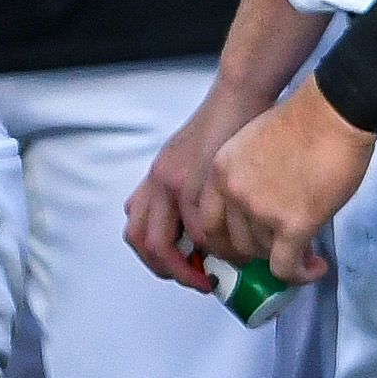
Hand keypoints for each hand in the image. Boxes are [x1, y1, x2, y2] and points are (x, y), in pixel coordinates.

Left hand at [125, 70, 276, 289]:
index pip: (136, 227)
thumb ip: (186, 186)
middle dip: (165, 270)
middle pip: (142, 241)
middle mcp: (157, 183)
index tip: (178, 268)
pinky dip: (213, 250)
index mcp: (156, 178)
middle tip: (194, 281)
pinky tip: (232, 255)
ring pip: (165, 243)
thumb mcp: (191, 157)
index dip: (152, 256)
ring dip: (186, 268)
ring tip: (213, 276)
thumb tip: (195, 222)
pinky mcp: (197, 184)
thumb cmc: (225, 127)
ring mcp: (174, 184)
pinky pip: (199, 231)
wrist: (240, 96)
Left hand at [195, 81, 373, 283]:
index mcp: (219, 172)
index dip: (222, 242)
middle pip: (231, 242)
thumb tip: (255, 207)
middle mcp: (232, 193)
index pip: (205, 222)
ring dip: (282, 259)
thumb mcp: (250, 145)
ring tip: (304, 255)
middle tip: (273, 254)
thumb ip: (243, 177)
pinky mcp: (292, 224)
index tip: (239, 248)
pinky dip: (299, 274)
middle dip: (252, 254)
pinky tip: (314, 269)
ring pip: (261, 253)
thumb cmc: (303, 122)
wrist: (332, 113)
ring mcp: (260, 210)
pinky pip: (286, 266)